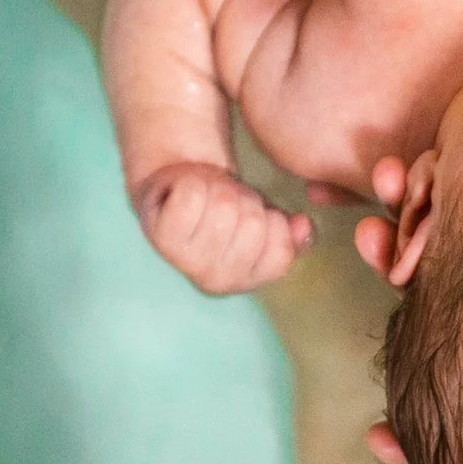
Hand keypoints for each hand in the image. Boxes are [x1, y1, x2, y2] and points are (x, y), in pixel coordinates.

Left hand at [135, 161, 312, 293]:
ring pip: (223, 205)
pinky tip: (186, 192)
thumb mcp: (268, 222)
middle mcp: (216, 282)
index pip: (279, 249)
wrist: (177, 192)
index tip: (257, 215)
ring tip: (208, 196)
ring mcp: (185, 262)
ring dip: (220, 187)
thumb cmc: (227, 210)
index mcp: (247, 282)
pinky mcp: (160, 236)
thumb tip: (302, 225)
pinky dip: (193, 182)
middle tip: (229, 202)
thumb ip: (293, 233)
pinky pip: (192, 195)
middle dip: (246, 199)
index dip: (274, 219)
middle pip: (253, 223)